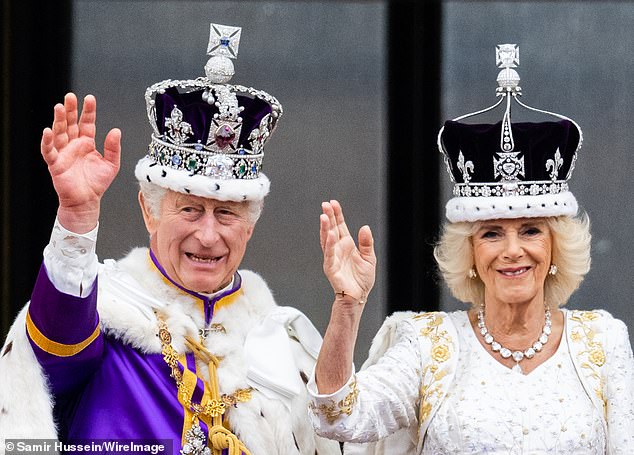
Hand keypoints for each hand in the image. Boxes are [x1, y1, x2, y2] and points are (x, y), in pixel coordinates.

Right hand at [40, 93, 120, 232]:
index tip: (90, 98)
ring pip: (59, 133)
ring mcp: (64, 153)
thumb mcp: (111, 164)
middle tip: (70, 96)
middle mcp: (74, 145)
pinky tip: (48, 131)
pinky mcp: (56, 164)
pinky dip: (48, 141)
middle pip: (70, 123)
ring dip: (58, 120)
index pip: (86, 123)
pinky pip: (49, 151)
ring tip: (59, 107)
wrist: (87, 201)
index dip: (88, 111)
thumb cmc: (97, 184)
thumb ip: (113, 148)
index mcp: (87, 143)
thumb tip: (116, 130)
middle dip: (70, 110)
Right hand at [320, 200, 375, 305]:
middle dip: (328, 217)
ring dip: (325, 228)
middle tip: (325, 204)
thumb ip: (367, 243)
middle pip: (331, 229)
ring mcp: (332, 257)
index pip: (340, 226)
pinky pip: (329, 254)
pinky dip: (329, 244)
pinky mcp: (330, 267)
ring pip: (327, 239)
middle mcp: (338, 249)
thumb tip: (365, 227)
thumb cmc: (362, 279)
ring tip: (324, 216)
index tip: (333, 203)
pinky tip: (330, 234)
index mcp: (347, 245)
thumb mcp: (369, 258)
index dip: (337, 214)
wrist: (358, 296)